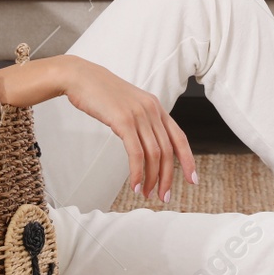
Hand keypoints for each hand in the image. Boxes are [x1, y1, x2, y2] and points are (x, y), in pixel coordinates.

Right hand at [61, 56, 196, 203]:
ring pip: (154, 154)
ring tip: (147, 194)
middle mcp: (152, 110)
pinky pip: (136, 153)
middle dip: (167, 177)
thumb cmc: (101, 93)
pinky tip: (136, 185)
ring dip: (152, 178)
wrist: (81, 77)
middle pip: (167, 151)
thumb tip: (148, 142)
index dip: (188, 160)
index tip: (192, 179)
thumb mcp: (129, 104)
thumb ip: (142, 119)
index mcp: (156, 107)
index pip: (180, 137)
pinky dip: (138, 172)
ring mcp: (139, 115)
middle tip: (163, 196)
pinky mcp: (123, 121)